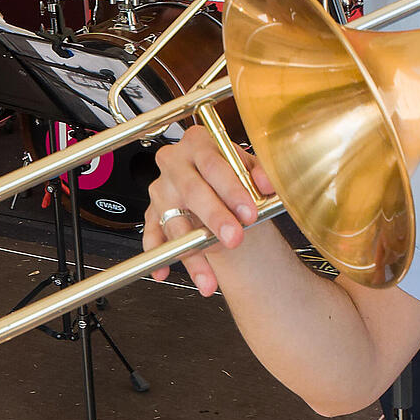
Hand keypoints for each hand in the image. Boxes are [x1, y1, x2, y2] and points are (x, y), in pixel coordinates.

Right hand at [143, 126, 273, 295]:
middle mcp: (174, 163)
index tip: (249, 212)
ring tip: (210, 276)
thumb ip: (259, 173)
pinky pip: (153, 238)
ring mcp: (160, 190)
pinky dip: (159, 258)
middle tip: (234, 238)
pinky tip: (164, 272)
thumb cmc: (231, 175)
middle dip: (214, 217)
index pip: (213, 164)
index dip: (231, 189)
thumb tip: (267, 183)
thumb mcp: (249, 168)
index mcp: (198, 143)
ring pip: (173, 222)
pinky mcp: (152, 214)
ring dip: (192, 253)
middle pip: (192, 191)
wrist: (219, 188)